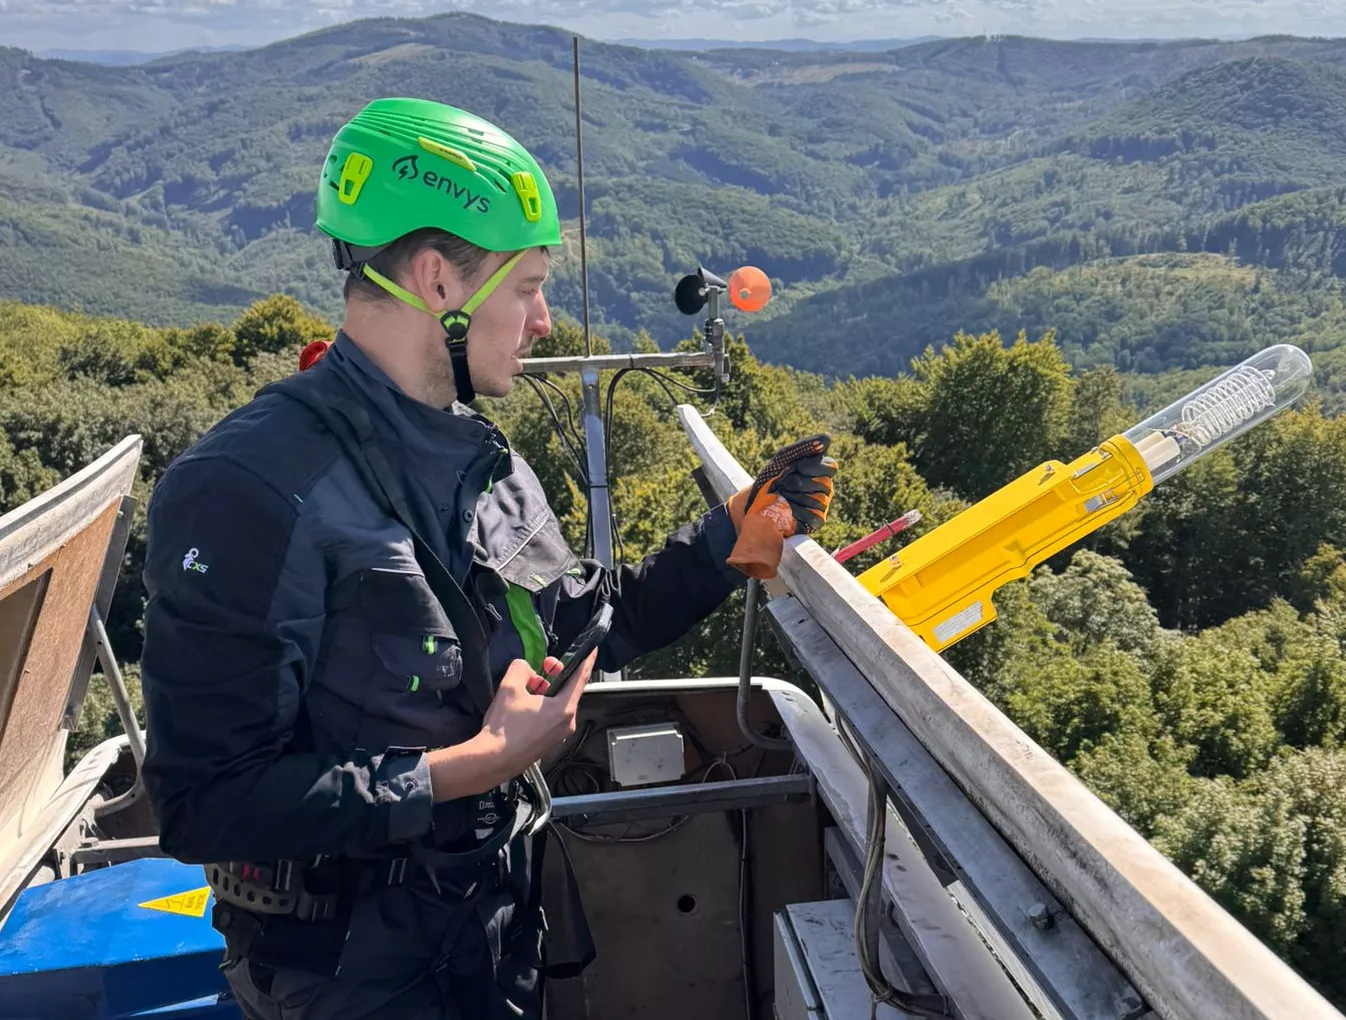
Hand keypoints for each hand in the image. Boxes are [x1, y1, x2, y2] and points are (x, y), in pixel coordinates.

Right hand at [480, 653, 594, 773]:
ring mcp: (559, 735)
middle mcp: (566, 723)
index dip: (587, 660)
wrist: (492, 760)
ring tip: (527, 689)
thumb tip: (526, 669)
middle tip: (543, 666)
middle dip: (555, 675)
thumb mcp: (509, 687)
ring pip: (558, 704)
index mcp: (563, 709)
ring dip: (546, 692)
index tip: (592, 650)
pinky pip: (551, 717)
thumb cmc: (504, 730)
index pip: (581, 678)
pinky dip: (542, 707)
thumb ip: (521, 668)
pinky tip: (525, 706)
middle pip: (567, 690)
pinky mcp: (549, 742)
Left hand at [726, 435, 838, 578]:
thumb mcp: (783, 458)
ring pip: (820, 500)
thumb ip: (804, 447)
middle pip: (825, 483)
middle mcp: (823, 487)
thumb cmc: (770, 478)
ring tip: (783, 497)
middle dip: (800, 482)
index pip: (830, 467)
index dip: (814, 467)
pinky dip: (798, 512)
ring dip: (797, 497)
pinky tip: (786, 510)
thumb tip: (827, 438)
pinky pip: (816, 516)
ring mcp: (821, 505)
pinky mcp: (815, 521)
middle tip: (784, 484)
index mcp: (819, 470)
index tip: (797, 466)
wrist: (756, 504)